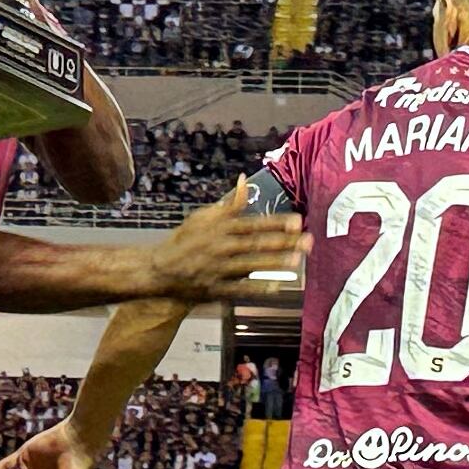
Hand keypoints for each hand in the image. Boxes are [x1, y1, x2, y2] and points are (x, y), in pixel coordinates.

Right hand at [148, 184, 306, 302]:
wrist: (161, 270)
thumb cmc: (185, 240)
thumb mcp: (203, 216)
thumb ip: (229, 203)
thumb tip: (244, 180)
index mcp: (220, 227)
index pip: (253, 223)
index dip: (276, 222)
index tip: (298, 220)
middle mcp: (221, 246)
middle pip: (257, 243)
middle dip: (284, 242)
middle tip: (308, 240)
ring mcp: (219, 268)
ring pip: (251, 264)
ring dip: (275, 262)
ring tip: (297, 260)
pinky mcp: (216, 288)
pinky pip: (240, 288)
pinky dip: (258, 288)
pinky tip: (277, 287)